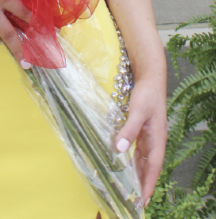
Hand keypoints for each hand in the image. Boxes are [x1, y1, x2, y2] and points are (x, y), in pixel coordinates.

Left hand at [115, 76, 167, 205]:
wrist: (150, 79)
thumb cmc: (147, 95)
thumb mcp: (137, 111)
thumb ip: (129, 130)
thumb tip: (120, 149)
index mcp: (158, 139)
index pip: (154, 167)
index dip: (148, 183)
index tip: (143, 200)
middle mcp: (155, 140)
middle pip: (149, 166)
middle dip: (143, 182)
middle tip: (135, 200)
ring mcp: (149, 135)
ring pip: (144, 159)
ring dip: (138, 172)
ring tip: (130, 188)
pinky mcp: (143, 130)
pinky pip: (139, 149)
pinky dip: (133, 159)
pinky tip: (125, 164)